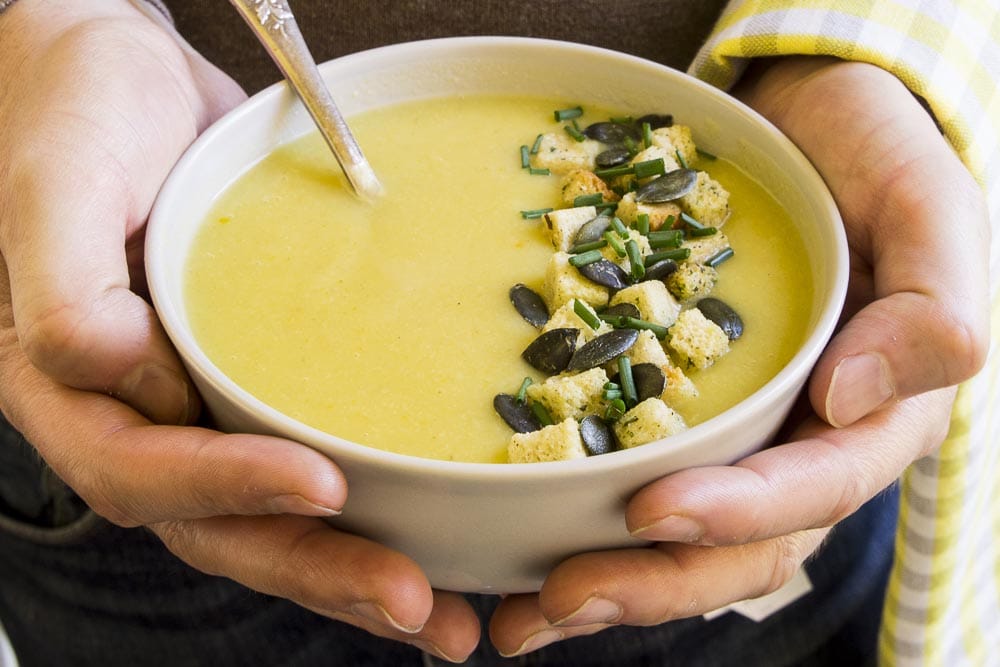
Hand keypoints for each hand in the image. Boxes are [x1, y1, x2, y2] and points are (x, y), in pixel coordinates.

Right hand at [0, 1, 477, 660]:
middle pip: (217, 524)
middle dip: (316, 570)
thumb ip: (63, 281)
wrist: (125, 75)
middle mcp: (132, 415)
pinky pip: (301, 464)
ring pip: (265, 518)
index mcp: (68, 385)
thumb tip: (109, 368)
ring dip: (349, 572)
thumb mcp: (59, 178)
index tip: (322, 486)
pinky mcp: (250, 388)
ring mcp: (194, 408)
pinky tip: (427, 541)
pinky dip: (362, 517)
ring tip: (439, 615)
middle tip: (413, 604)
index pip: (139, 468)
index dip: (225, 487)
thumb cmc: (81, 108)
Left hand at [488, 57, 988, 654]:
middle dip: (654, 583)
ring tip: (521, 618)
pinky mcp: (678, 414)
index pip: (815, 487)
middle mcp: (804, 443)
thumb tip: (858, 396)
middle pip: (740, 547)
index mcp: (875, 414)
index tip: (651, 512)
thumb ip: (927, 302)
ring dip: (609, 585)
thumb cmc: (872, 155)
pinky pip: (635, 484)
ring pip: (684, 541)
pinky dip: (581, 529)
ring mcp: (739, 436)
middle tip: (558, 600)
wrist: (801, 123)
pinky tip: (516, 556)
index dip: (739, 512)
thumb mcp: (925, 206)